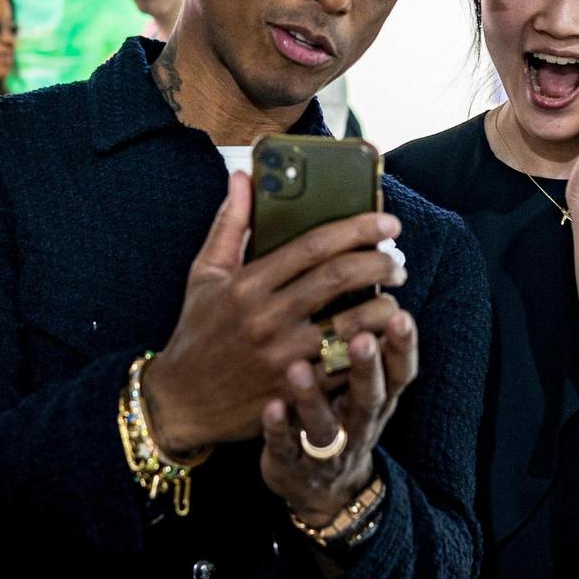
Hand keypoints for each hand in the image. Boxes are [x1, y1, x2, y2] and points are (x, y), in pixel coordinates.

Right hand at [143, 172, 406, 452]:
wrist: (181, 402)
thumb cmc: (196, 332)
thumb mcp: (205, 274)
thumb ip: (230, 224)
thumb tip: (242, 177)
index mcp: (247, 284)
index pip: (313, 245)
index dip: (357, 229)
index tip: (387, 222)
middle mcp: (266, 317)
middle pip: (339, 278)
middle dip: (379, 263)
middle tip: (397, 261)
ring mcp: (282, 357)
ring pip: (351, 323)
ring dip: (383, 309)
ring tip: (393, 301)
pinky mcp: (295, 392)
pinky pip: (346, 367)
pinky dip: (370, 350)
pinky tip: (382, 340)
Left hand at [260, 309, 417, 524]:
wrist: (320, 486)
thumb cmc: (342, 411)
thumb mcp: (365, 383)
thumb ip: (368, 335)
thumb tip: (374, 273)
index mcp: (378, 396)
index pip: (400, 370)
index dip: (403, 347)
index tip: (401, 314)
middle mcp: (358, 423)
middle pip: (370, 396)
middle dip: (368, 369)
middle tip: (362, 337)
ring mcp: (326, 448)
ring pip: (324, 426)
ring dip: (313, 399)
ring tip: (298, 368)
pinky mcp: (292, 464)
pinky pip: (285, 447)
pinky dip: (278, 429)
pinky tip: (269, 407)